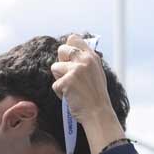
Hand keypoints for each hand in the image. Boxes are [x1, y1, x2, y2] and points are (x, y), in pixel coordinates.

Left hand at [51, 35, 125, 153]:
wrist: (98, 114)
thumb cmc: (96, 97)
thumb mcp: (96, 73)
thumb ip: (86, 62)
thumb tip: (72, 53)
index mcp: (92, 57)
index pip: (74, 38)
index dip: (68, 48)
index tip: (69, 59)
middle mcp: (84, 60)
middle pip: (61, 49)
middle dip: (61, 63)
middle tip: (69, 76)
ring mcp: (75, 70)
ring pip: (55, 67)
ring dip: (59, 79)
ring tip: (71, 89)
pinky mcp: (66, 82)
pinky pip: (55, 84)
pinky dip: (60, 93)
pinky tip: (71, 98)